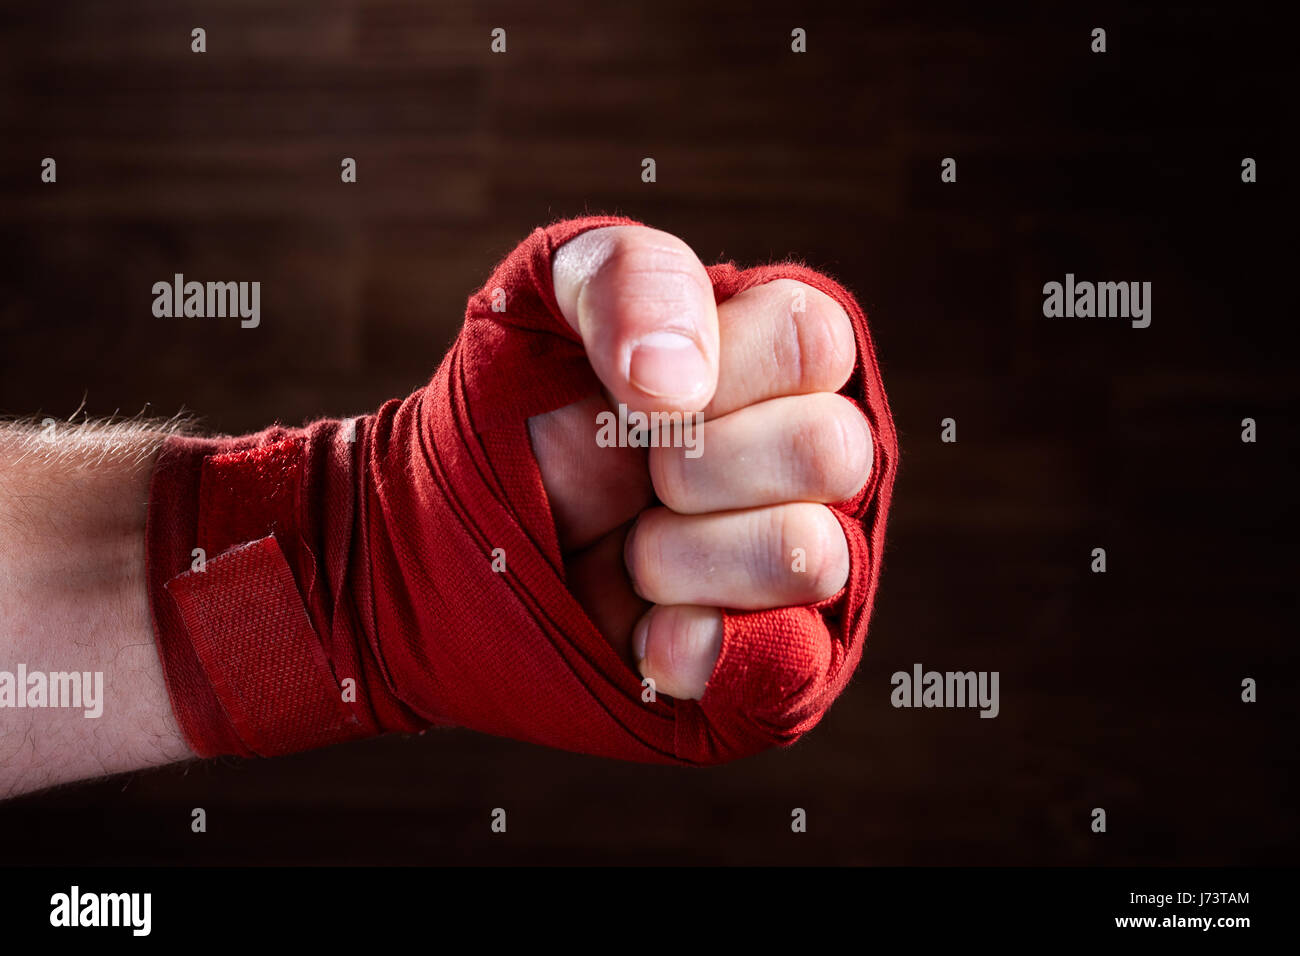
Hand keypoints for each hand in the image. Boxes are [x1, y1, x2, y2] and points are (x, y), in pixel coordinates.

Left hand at [529, 226, 872, 699]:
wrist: (443, 536)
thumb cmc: (515, 408)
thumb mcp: (548, 297)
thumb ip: (630, 279)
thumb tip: (678, 381)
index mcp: (777, 361)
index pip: (817, 340)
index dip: (724, 367)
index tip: (637, 393)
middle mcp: (806, 464)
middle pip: (830, 450)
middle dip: (695, 467)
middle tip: (635, 474)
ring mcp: (798, 569)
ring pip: (814, 555)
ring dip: (683, 557)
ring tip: (629, 552)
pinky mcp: (771, 664)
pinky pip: (789, 660)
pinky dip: (694, 647)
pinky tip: (641, 632)